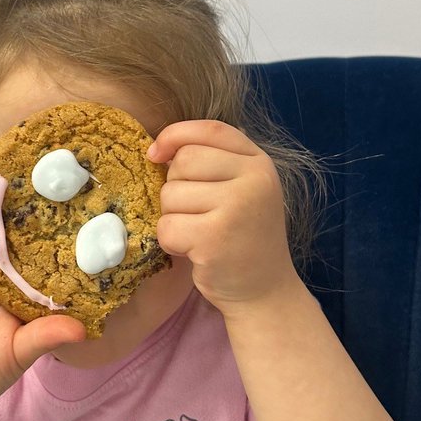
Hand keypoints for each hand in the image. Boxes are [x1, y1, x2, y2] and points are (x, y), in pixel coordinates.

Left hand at [147, 121, 299, 314]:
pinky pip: (167, 226)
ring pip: (171, 194)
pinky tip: (194, 250)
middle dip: (175, 186)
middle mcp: (253, 180)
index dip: (175, 135)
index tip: (155, 154)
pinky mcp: (214, 239)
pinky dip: (170, 242)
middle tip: (194, 212)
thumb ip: (214, 162)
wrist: (264, 290)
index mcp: (259, 163)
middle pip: (184, 161)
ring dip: (173, 217)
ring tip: (199, 233)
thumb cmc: (244, 237)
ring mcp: (235, 208)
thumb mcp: (242, 189)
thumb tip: (158, 149)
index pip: (209, 129)